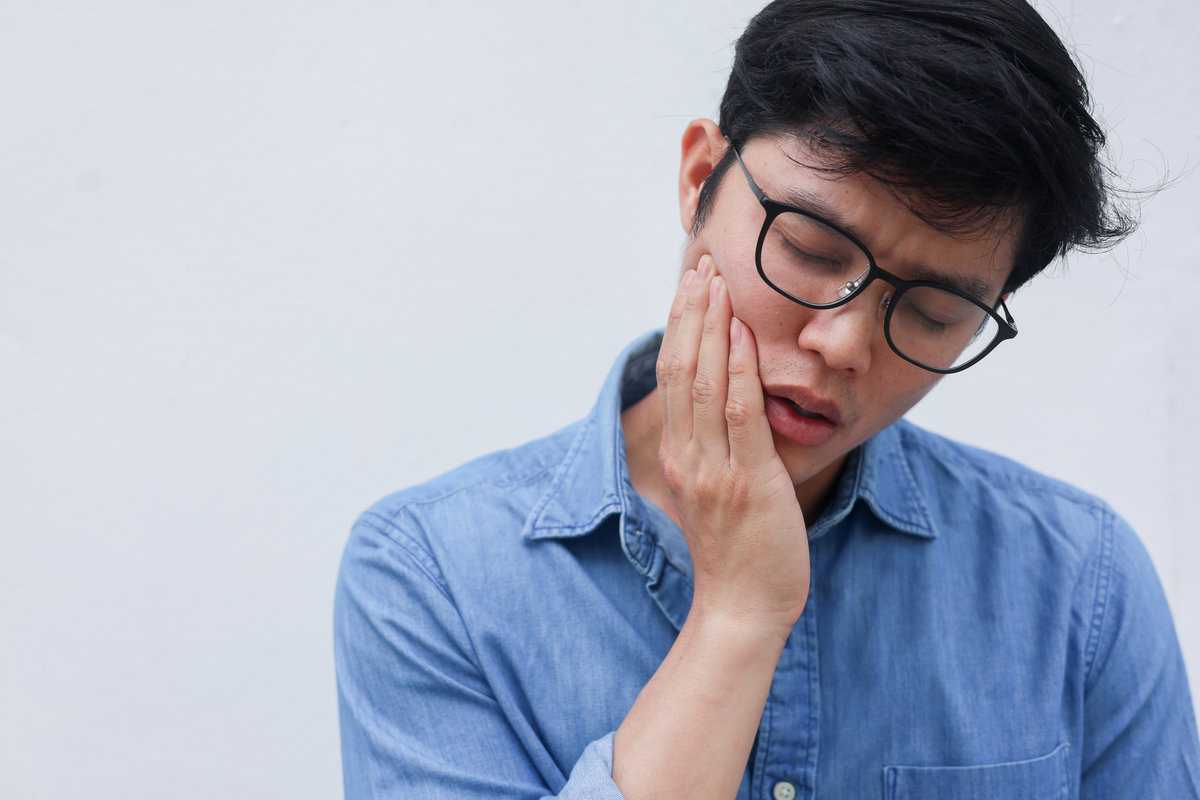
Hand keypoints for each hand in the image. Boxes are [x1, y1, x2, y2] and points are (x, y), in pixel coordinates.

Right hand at [656, 255, 809, 630]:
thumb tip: (730, 402)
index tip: (691, 285)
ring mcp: (712, 468)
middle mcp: (685, 456)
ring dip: (710, 327)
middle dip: (691, 312)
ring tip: (717, 282)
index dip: (680, 327)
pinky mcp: (747, 481)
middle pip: (679, 368)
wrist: (743, 607)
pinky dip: (736, 369)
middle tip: (701, 264)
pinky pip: (737, 414)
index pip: (672, 376)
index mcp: (677, 456)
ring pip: (702, 381)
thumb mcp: (715, 491)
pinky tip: (741, 335)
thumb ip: (717, 446)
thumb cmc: (738, 552)